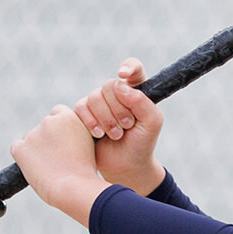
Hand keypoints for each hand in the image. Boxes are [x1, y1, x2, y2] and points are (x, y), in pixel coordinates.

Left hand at [11, 105, 109, 226]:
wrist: (75, 188)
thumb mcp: (89, 145)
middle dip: (49, 139)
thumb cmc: (85, 173)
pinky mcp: (20, 148)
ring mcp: (33, 134)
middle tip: (58, 159)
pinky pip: (17, 148)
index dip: (61, 128)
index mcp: (69, 117)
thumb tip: (63, 138)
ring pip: (31, 138)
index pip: (58, 113)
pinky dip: (24, 156)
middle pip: (44, 126)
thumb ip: (75, 135)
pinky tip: (36, 168)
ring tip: (51, 168)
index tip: (65, 141)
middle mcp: (49, 121)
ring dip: (37, 149)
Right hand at [74, 58, 165, 194]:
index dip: (128, 67)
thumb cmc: (141, 143)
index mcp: (136, 91)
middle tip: (127, 126)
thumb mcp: (152, 123)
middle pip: (110, 85)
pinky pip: (81, 106)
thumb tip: (121, 85)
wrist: (125, 166)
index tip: (124, 74)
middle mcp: (117, 93)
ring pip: (94, 96)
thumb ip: (142, 102)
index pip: (133, 69)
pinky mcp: (84, 113)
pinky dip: (90, 121)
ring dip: (106, 118)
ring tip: (115, 135)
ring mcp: (99, 102)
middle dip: (119, 109)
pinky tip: (99, 135)